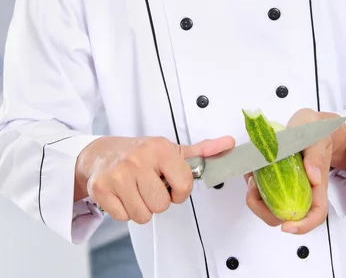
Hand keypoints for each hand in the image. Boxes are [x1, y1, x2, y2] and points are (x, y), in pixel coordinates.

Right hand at [75, 134, 234, 223]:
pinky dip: (124, 210)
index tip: (171, 183)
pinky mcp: (101, 188)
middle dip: (158, 200)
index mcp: (160, 149)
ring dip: (141, 207)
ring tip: (136, 190)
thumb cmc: (140, 153)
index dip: (179, 191)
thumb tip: (229, 144)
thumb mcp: (171, 149)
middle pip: (162, 205)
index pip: (184, 185)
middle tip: (150, 185)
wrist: (101, 153)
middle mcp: (138, 159)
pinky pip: (124, 217)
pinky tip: (123, 194)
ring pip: (143, 215)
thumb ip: (202, 151)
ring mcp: (118, 174)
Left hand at [246, 108, 345, 234]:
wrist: (307, 124)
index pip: (316, 214)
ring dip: (257, 199)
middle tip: (254, 188)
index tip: (286, 226)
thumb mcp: (317, 137)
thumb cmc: (315, 131)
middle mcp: (302, 191)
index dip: (303, 225)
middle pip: (287, 216)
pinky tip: (251, 171)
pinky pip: (263, 191)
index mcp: (317, 186)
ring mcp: (288, 186)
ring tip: (251, 177)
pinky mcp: (276, 179)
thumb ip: (316, 156)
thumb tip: (314, 177)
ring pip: (271, 206)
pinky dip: (254, 186)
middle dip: (266, 210)